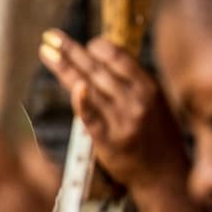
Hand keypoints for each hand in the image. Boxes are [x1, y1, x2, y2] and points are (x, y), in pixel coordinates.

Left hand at [40, 29, 185, 190]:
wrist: (164, 176)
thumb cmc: (157, 136)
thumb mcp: (156, 104)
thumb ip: (133, 82)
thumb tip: (104, 56)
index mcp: (149, 88)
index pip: (119, 58)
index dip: (99, 46)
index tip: (83, 41)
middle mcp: (136, 101)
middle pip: (98, 69)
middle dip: (72, 49)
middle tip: (51, 35)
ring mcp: (122, 121)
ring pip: (89, 87)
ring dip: (65, 67)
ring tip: (46, 51)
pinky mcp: (108, 141)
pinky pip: (91, 116)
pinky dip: (82, 100)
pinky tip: (73, 85)